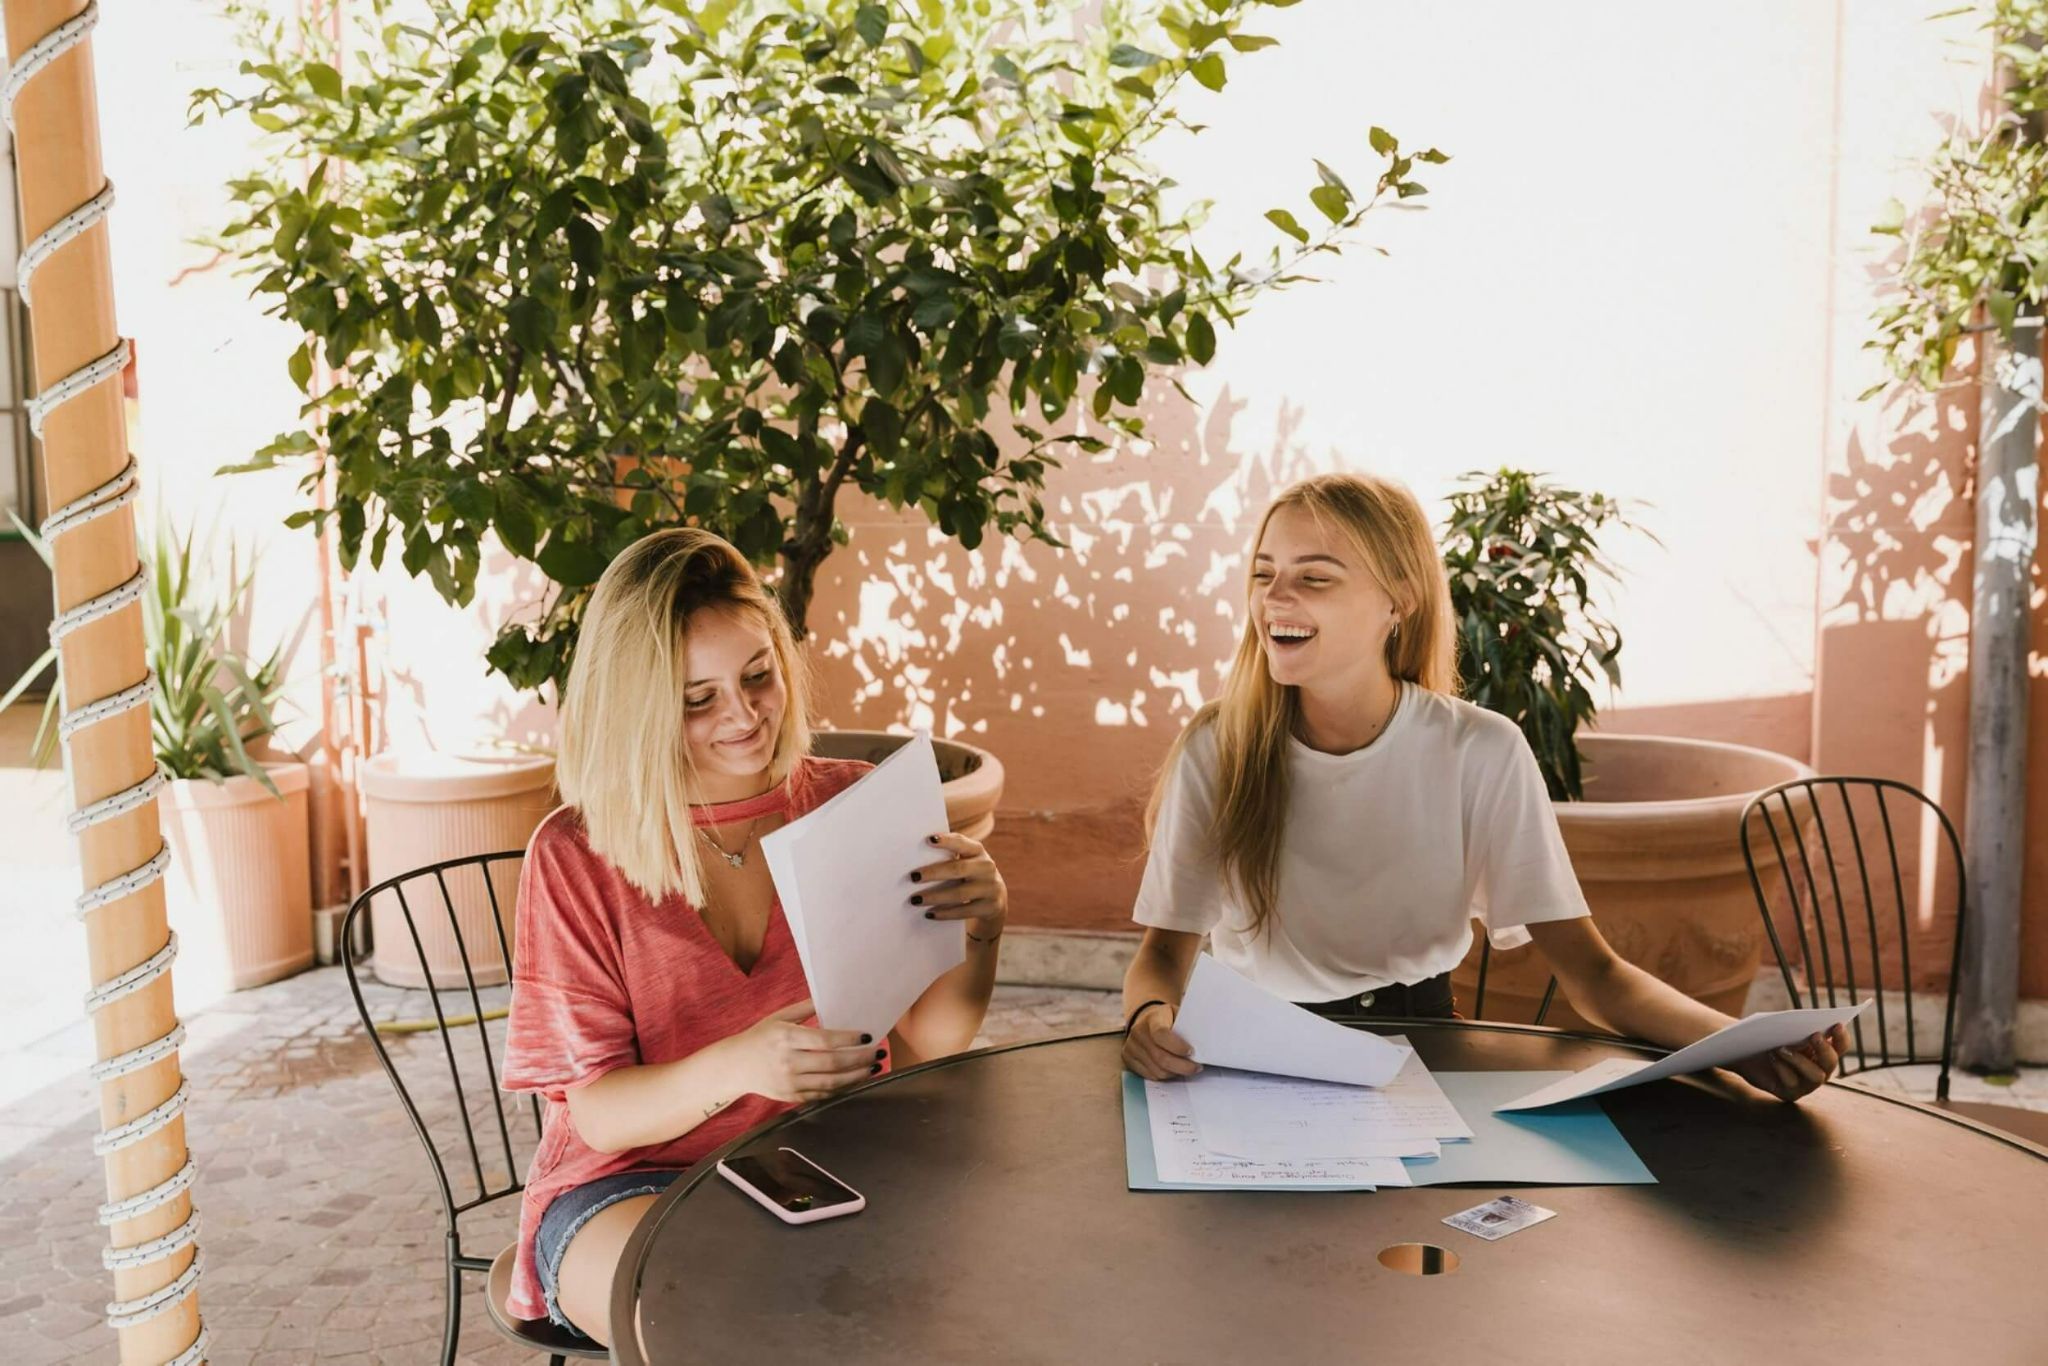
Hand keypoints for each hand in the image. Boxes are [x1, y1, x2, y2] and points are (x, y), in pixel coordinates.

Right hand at [729, 999, 882, 1103]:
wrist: (735, 1067)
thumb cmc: (760, 1037)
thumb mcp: (779, 1018)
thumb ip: (805, 1008)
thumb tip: (832, 998)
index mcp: (785, 1038)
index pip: (824, 1040)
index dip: (849, 1039)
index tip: (868, 1036)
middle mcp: (788, 1062)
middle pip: (833, 1063)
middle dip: (860, 1059)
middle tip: (878, 1052)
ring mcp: (789, 1083)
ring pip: (832, 1083)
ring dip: (857, 1076)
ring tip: (874, 1067)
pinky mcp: (791, 1097)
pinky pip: (823, 1094)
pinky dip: (843, 1088)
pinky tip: (856, 1079)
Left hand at [911, 831, 1006, 941]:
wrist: (995, 897)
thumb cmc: (968, 874)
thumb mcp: (965, 861)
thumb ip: (947, 856)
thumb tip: (912, 858)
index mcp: (977, 850)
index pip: (961, 842)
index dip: (947, 841)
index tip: (928, 840)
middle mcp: (987, 866)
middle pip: (958, 869)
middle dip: (933, 873)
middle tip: (913, 877)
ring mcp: (991, 887)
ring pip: (960, 893)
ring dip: (935, 897)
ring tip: (915, 900)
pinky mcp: (991, 906)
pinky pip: (965, 911)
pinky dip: (945, 913)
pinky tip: (929, 914)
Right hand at [1121, 1002, 1199, 1080]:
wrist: (1145, 1018)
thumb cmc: (1166, 1017)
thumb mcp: (1177, 1013)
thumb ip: (1187, 1025)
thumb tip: (1205, 1040)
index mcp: (1152, 1018)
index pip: (1161, 1035)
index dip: (1177, 1046)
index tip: (1192, 1052)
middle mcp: (1138, 1032)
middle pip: (1160, 1057)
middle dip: (1182, 1066)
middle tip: (1197, 1067)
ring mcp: (1131, 1047)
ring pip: (1156, 1070)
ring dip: (1175, 1073)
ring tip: (1187, 1069)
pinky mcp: (1128, 1059)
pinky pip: (1150, 1075)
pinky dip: (1165, 1075)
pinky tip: (1174, 1070)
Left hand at [1726, 1024, 1849, 1102]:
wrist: (1745, 1053)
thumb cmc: (1767, 1036)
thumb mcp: (1782, 1027)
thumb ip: (1797, 1026)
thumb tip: (1806, 1023)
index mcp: (1823, 1051)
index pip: (1840, 1046)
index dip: (1841, 1036)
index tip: (1837, 1024)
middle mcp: (1820, 1069)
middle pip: (1831, 1062)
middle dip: (1824, 1048)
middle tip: (1814, 1035)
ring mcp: (1807, 1084)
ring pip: (1816, 1076)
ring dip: (1800, 1060)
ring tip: (1781, 1047)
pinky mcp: (1791, 1093)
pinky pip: (1792, 1083)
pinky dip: (1782, 1068)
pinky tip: (1772, 1056)